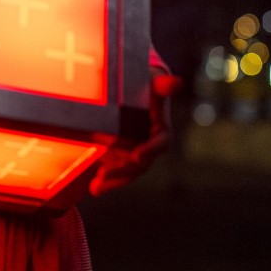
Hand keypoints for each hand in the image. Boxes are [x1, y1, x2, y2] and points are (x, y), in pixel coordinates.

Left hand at [88, 72, 181, 196]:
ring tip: (97, 185)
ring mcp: (133, 154)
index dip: (150, 151)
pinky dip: (105, 182)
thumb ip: (163, 84)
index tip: (137, 156)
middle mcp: (148, 146)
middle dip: (124, 171)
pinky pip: (114, 172)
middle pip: (139, 164)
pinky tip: (94, 188)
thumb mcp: (153, 83)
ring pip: (126, 172)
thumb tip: (176, 82)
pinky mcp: (119, 158)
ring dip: (112, 181)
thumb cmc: (145, 85)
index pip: (159, 144)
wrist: (131, 90)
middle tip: (106, 173)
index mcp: (161, 131)